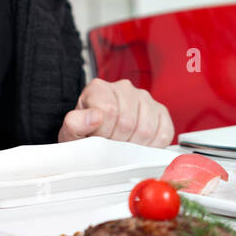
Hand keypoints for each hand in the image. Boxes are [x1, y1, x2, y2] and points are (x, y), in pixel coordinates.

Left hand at [57, 78, 173, 146]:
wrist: (97, 138)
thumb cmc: (85, 134)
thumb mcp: (71, 132)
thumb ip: (76, 124)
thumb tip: (95, 117)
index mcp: (99, 88)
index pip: (109, 111)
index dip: (103, 133)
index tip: (97, 139)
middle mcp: (123, 88)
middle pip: (128, 122)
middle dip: (118, 142)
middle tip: (110, 146)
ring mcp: (144, 98)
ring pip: (146, 129)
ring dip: (134, 146)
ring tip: (123, 146)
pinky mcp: (160, 112)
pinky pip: (163, 133)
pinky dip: (152, 146)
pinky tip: (139, 146)